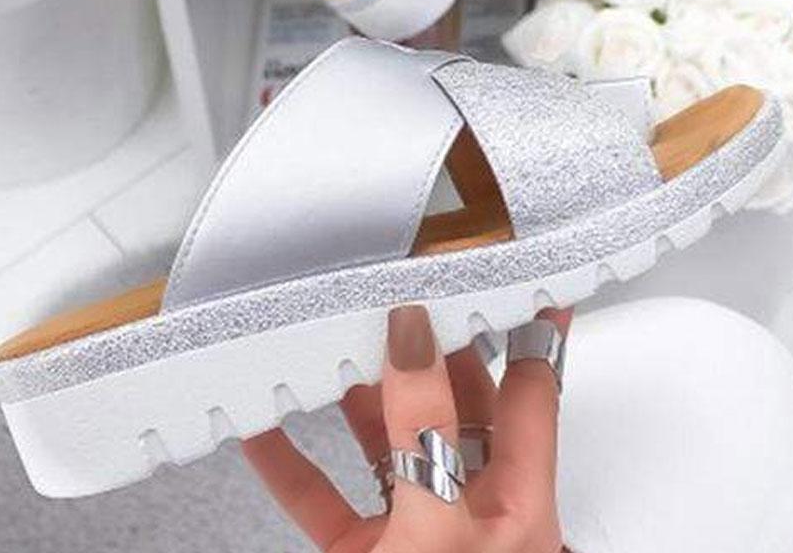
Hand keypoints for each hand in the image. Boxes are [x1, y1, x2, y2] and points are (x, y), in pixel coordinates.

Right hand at [242, 305, 570, 552]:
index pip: (530, 385)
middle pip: (450, 402)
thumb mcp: (439, 527)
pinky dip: (290, 462)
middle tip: (390, 291)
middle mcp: (471, 505)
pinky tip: (262, 429)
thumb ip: (423, 428)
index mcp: (518, 495)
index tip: (509, 267)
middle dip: (418, 348)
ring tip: (325, 340)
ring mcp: (415, 531)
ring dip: (349, 394)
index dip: (525, 323)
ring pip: (384, 441)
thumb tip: (414, 337)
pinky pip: (323, 496)